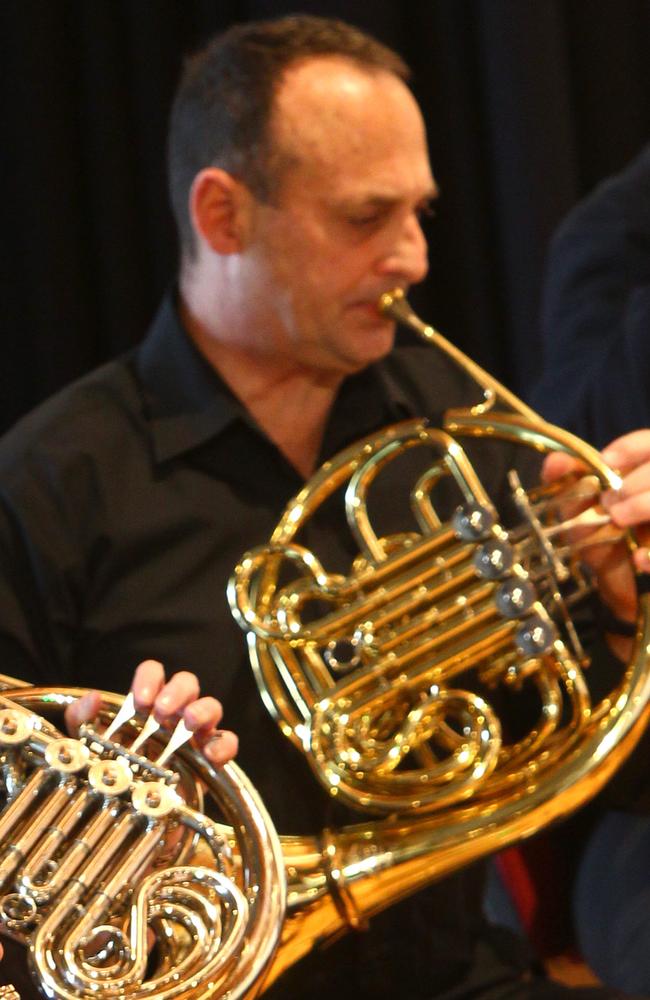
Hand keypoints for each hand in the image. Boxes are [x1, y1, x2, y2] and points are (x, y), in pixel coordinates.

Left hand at [64, 659, 237, 766]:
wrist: (132, 818)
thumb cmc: (115, 773)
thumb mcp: (91, 746)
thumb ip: (82, 720)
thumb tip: (91, 699)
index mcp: (147, 704)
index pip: (154, 673)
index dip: (150, 679)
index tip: (142, 699)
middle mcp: (174, 714)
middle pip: (187, 683)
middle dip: (177, 691)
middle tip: (162, 709)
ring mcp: (195, 735)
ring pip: (211, 706)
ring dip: (202, 710)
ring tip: (188, 721)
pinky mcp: (210, 761)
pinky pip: (228, 742)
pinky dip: (224, 744)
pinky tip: (211, 754)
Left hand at [542, 430, 649, 649]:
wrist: (623, 592)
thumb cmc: (604, 543)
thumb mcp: (580, 514)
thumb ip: (569, 485)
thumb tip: (553, 461)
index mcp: (644, 474)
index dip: (631, 448)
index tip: (607, 462)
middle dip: (635, 481)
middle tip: (610, 501)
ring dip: (645, 503)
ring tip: (619, 518)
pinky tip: (639, 561)